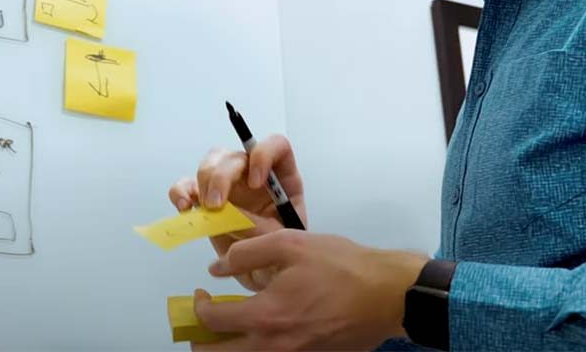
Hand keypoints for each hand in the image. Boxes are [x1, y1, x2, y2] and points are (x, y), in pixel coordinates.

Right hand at [168, 134, 306, 289]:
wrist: (264, 273)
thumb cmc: (280, 254)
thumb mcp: (278, 240)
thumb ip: (257, 226)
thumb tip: (228, 214)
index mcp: (283, 178)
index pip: (276, 147)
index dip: (263, 155)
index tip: (255, 183)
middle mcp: (256, 174)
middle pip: (236, 155)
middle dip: (222, 176)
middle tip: (217, 206)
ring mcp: (231, 184)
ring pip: (212, 162)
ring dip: (204, 182)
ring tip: (204, 209)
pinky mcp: (207, 199)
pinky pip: (188, 184)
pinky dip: (181, 192)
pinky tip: (185, 207)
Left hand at [191, 230, 428, 350]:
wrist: (386, 294)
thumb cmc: (340, 266)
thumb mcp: (292, 243)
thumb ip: (248, 253)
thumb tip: (217, 268)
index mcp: (264, 317)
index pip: (212, 321)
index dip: (198, 306)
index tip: (200, 293)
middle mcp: (272, 347)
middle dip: (201, 341)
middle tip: (202, 322)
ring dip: (227, 347)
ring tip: (229, 327)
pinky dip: (255, 348)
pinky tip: (262, 328)